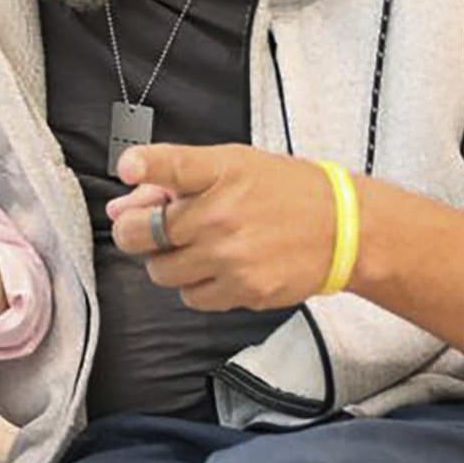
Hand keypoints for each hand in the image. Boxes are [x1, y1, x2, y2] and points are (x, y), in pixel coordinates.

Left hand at [107, 143, 340, 311]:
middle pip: (140, 234)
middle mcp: (222, 213)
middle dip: (137, 233)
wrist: (344, 229)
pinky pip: (192, 297)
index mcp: (221, 171)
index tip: (129, 168)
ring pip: (160, 272)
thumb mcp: (232, 166)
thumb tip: (119, 207)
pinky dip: (196, 286)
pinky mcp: (244, 289)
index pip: (170, 165)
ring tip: (194, 248)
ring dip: (168, 262)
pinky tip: (218, 268)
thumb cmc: (282, 191)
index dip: (143, 165)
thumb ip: (170, 181)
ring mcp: (231, 256)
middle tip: (153, 230)